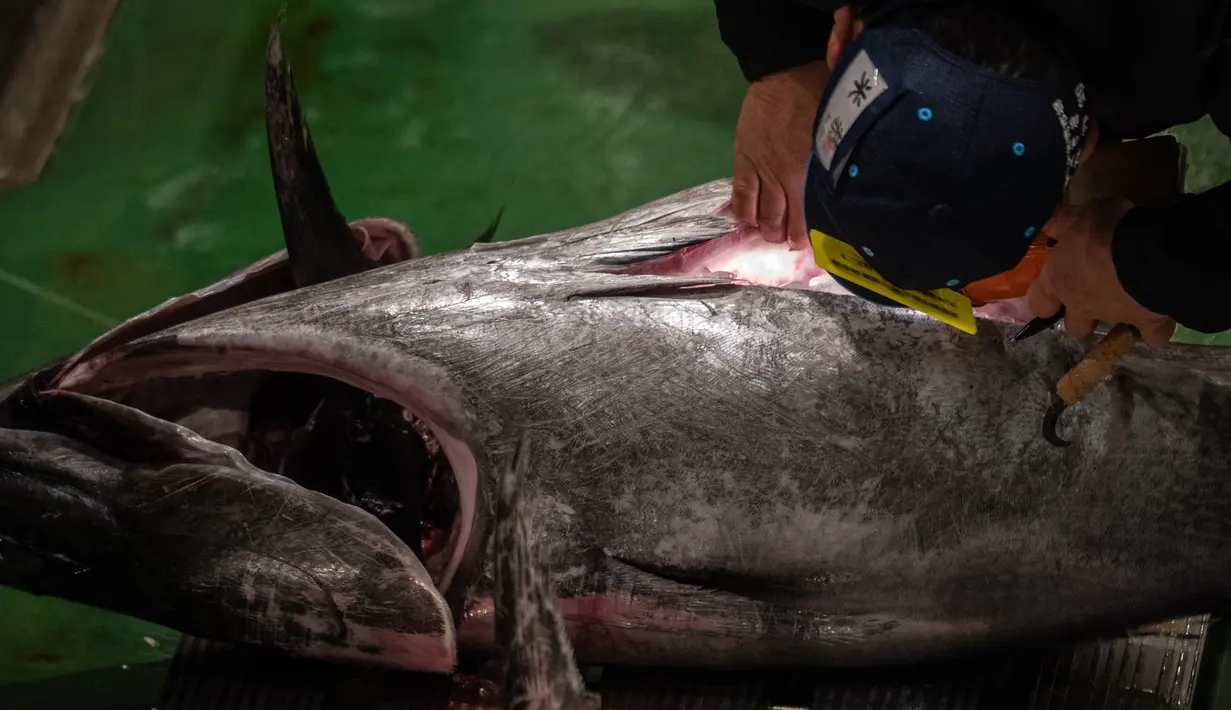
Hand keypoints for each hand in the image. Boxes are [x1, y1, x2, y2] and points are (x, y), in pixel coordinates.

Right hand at [731, 61, 829, 250]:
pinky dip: (743, 212)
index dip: (806, 235)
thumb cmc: (821, 96)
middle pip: (782, 220)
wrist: (787, 71)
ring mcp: (762, 169)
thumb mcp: (836, 132)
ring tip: (769, 234)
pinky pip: (741, 195)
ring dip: (765, 228)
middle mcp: (785, 177)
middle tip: (788, 241)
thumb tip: (840, 187)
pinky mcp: (744, 160)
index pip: (807, 215)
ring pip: (761, 213)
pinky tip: (746, 222)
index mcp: (810, 171)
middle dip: (785, 236)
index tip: (809, 244)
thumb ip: (835, 161)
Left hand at [1026, 197, 1175, 346]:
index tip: (1053, 296)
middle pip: (1074, 325)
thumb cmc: (1106, 231)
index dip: (1045, 301)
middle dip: (1081, 318)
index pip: (1038, 302)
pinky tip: (1160, 321)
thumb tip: (1049, 229)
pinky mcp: (1148, 323)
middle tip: (1095, 297)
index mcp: (1060, 280)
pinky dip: (1155, 331)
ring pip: (1110, 330)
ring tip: (1129, 304)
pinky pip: (1152, 335)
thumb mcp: (1081, 215)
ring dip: (1116, 320)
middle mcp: (1082, 305)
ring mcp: (1114, 316)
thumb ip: (1064, 224)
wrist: (1149, 253)